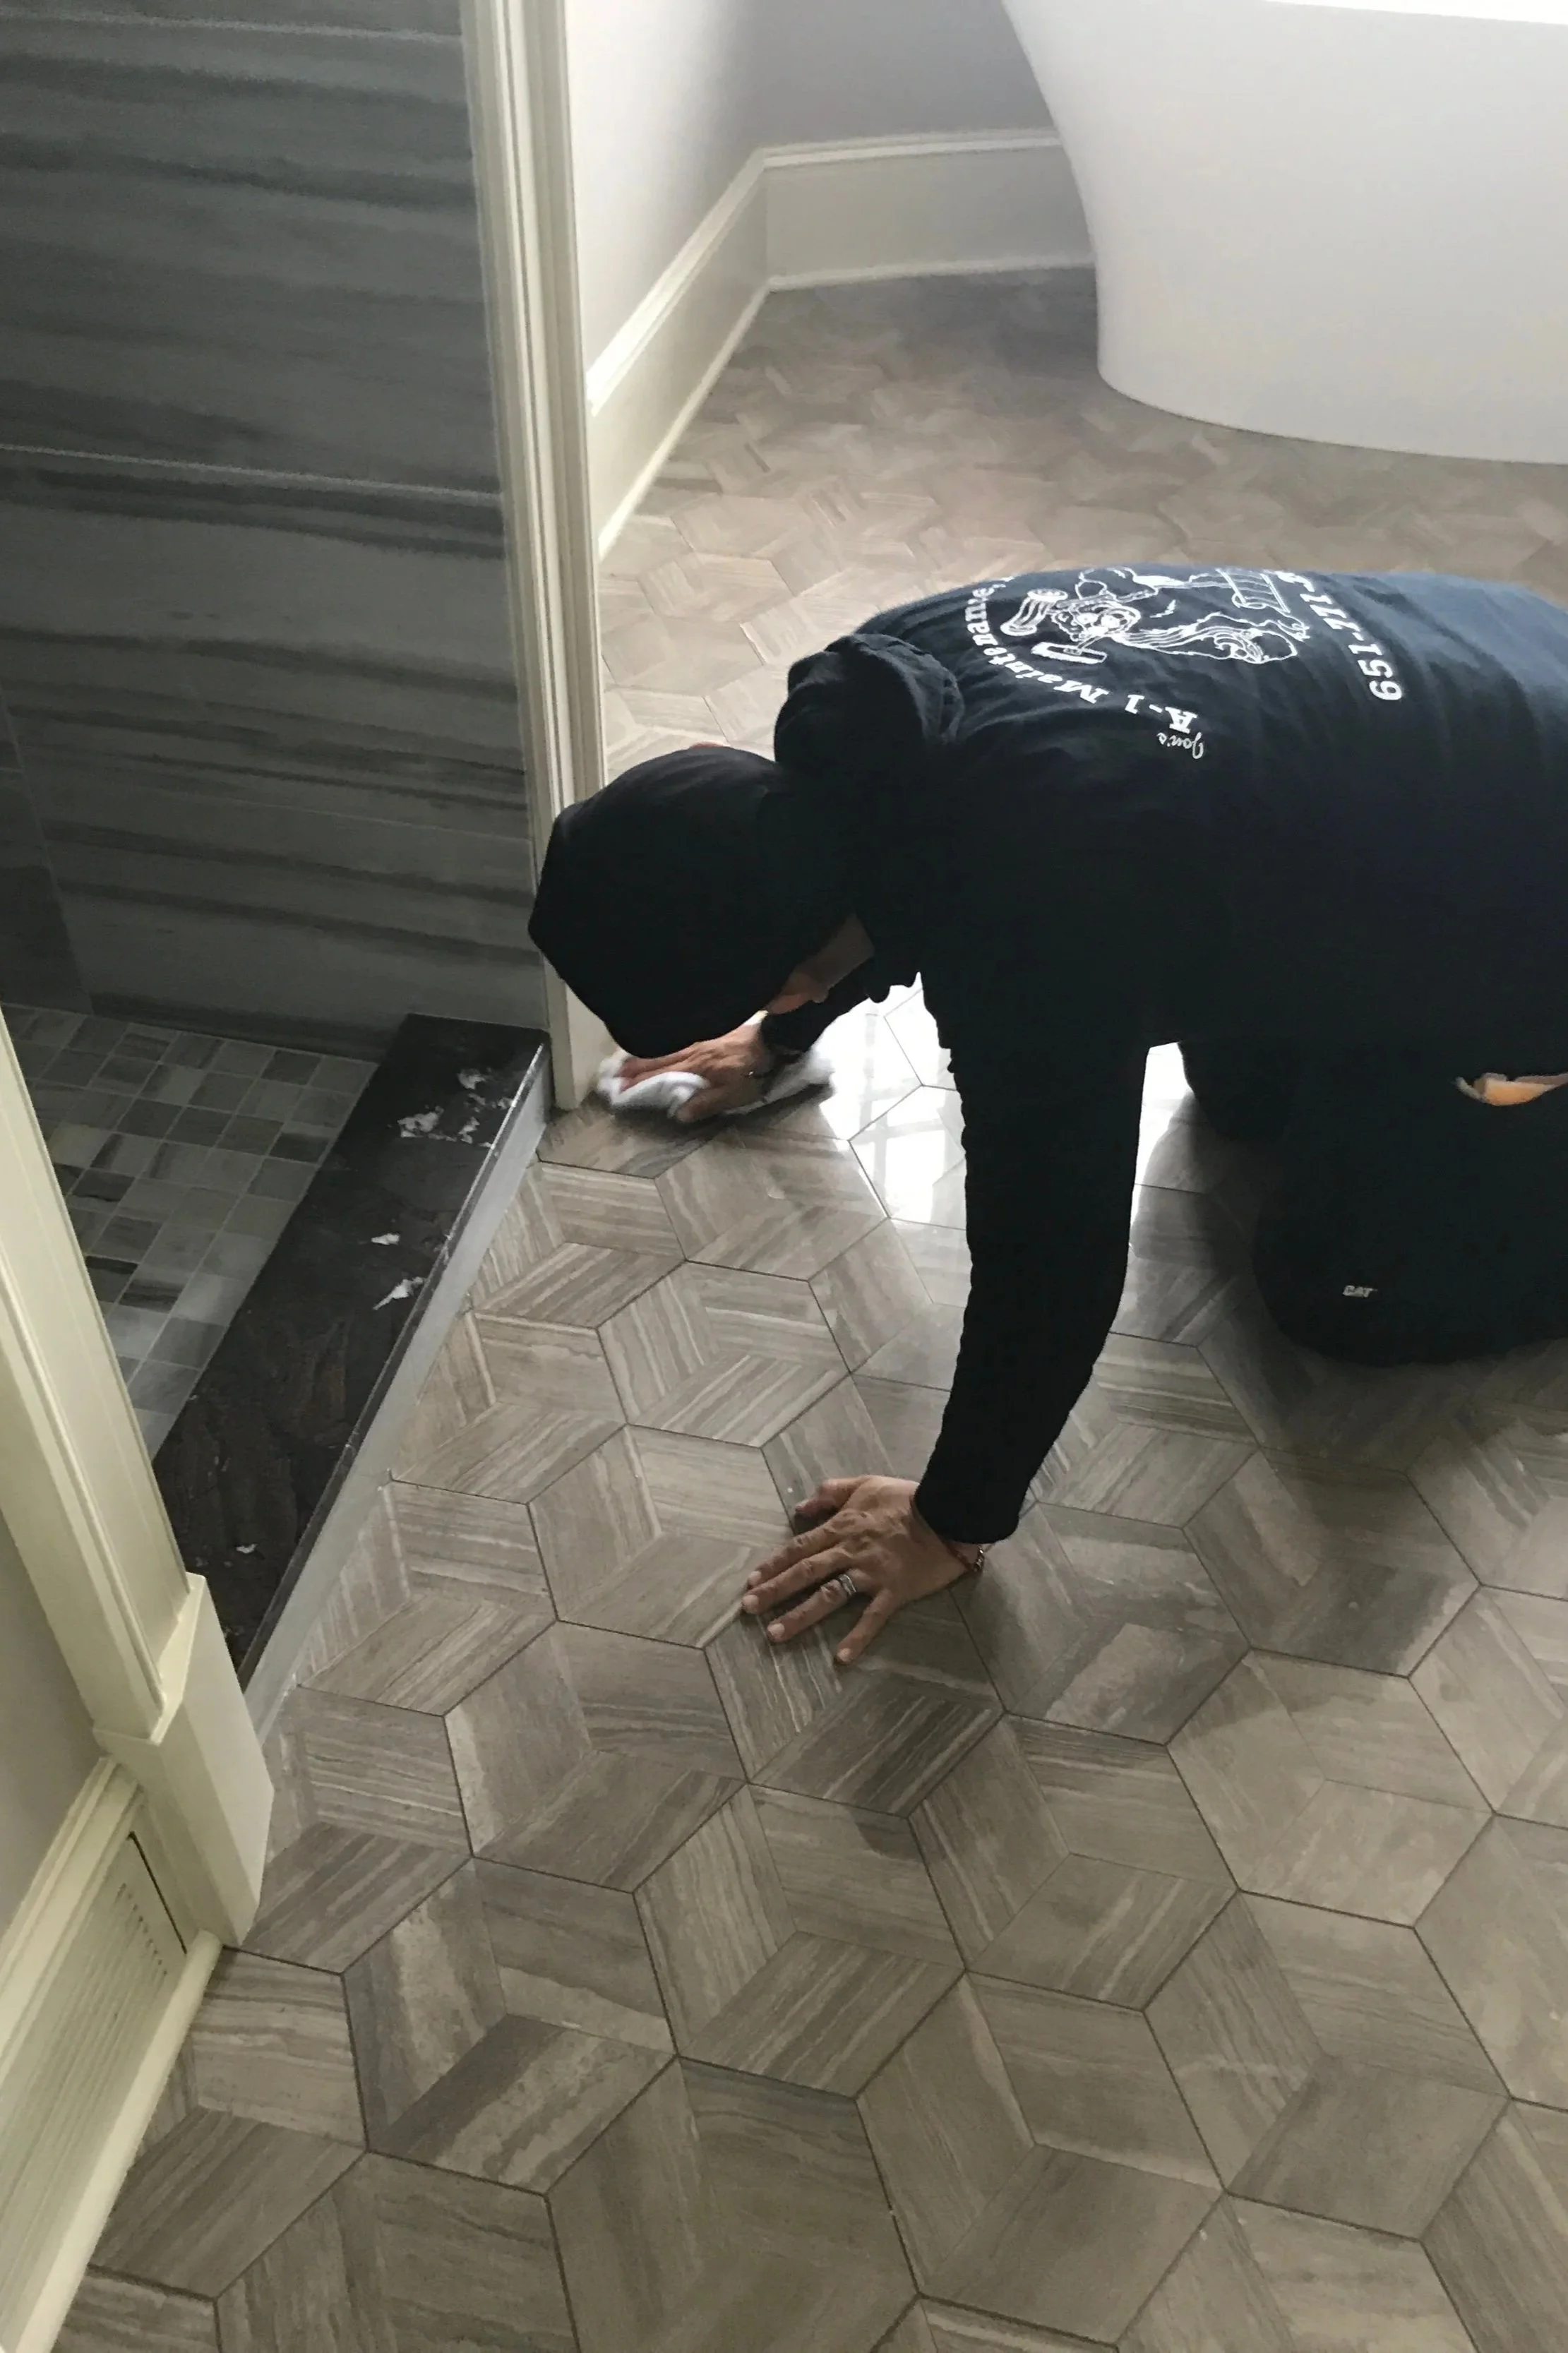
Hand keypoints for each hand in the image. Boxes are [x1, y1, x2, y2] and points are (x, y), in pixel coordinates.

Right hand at [620, 1020, 769, 1123]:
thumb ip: (707, 1104)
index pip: (661, 1077)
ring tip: (623, 1062)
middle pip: (656, 1060)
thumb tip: (679, 1114)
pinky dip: (658, 1046)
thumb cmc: (754, 1072)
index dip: (639, 1084)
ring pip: (663, 1048)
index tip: (620, 1090)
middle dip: (633, 1069)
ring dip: (641, 1056)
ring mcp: (697, 1040)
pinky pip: (674, 1041)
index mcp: (696, 1068)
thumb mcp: (735, 1095)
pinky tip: (653, 1047)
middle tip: (612, 1076)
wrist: (772, 1041)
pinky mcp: (705, 1034)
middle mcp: (691, 1052)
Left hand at [741, 1476, 970, 1664]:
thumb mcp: (864, 1484)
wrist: (948, 1511)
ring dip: (801, 1615)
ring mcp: (871, 1573)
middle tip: (748, 1608)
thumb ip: (830, 1493)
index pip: (799, 1547)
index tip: (751, 1581)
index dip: (774, 1564)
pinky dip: (857, 1637)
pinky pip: (873, 1617)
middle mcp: (850, 1551)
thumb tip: (799, 1507)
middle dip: (775, 1591)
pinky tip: (841, 1657)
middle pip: (806, 1572)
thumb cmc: (906, 1498)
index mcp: (842, 1527)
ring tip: (775, 1634)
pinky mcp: (894, 1591)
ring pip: (829, 1596)